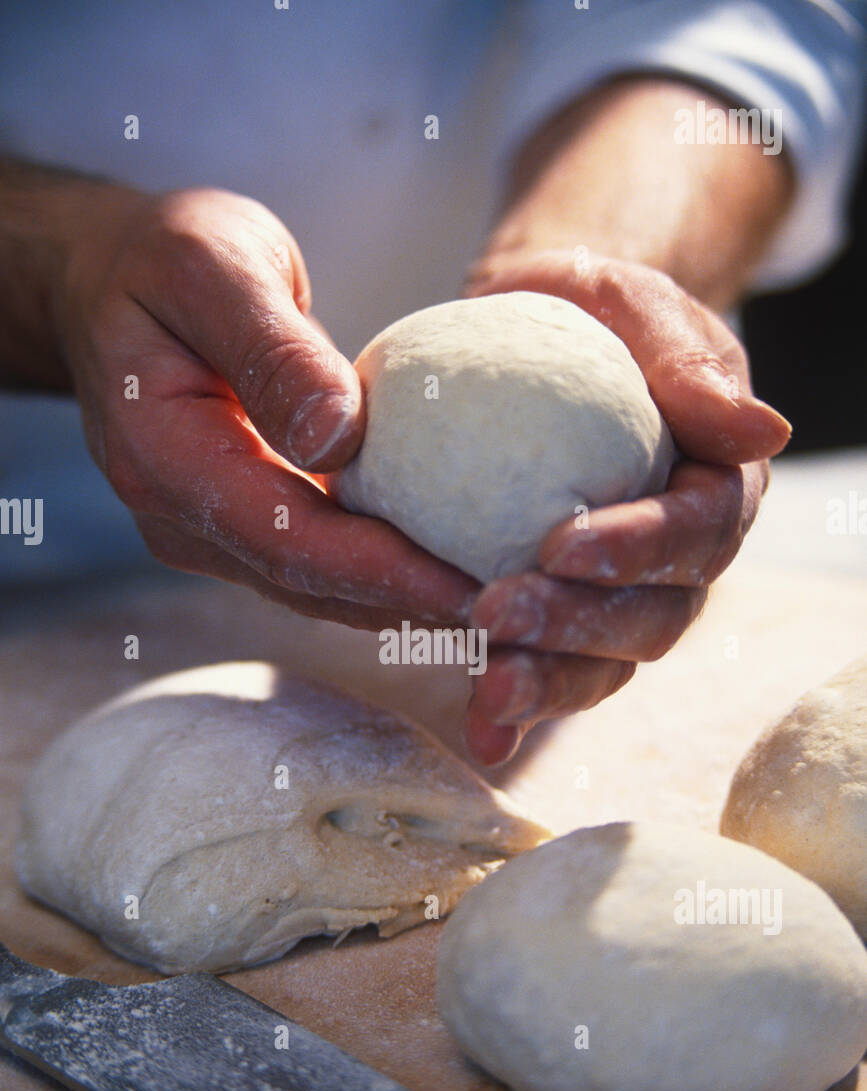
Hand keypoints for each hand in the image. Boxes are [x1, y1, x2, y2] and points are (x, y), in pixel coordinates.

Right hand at [57, 185, 475, 628]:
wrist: (114, 284)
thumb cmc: (163, 259)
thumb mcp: (211, 265)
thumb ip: (270, 348)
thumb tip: (340, 437)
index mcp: (164, 461)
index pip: (287, 540)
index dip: (384, 572)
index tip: (474, 590)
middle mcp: (184, 519)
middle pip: (314, 584)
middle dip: (414, 607)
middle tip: (520, 615)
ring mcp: (211, 533)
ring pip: (324, 590)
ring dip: (410, 604)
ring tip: (507, 610)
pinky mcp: (245, 529)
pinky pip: (325, 564)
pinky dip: (391, 574)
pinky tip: (461, 571)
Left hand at [459, 248, 790, 763]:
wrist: (532, 340)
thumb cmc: (594, 317)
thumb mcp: (635, 307)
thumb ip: (690, 362)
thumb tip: (765, 429)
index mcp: (718, 486)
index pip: (697, 530)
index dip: (639, 548)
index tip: (561, 547)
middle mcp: (682, 561)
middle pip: (654, 616)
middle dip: (579, 627)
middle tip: (494, 614)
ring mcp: (627, 602)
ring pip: (608, 663)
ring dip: (551, 683)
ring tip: (488, 686)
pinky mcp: (569, 625)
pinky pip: (554, 673)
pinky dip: (517, 706)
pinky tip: (479, 729)